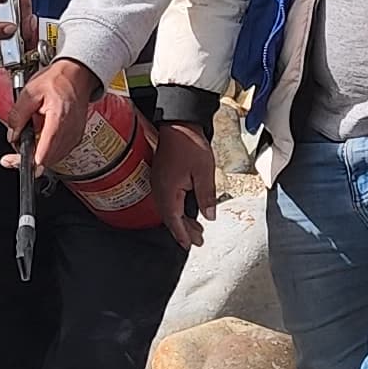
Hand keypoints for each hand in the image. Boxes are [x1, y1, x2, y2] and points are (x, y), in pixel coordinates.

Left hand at [7, 57, 101, 176]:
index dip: (28, 161)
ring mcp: (74, 137)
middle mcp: (70, 132)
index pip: (44, 152)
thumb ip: (18, 115)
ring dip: (37, 152)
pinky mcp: (75, 138)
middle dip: (28, 156)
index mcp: (58, 119)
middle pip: (46, 159)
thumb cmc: (58, 80)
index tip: (13, 161)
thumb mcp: (30, 91)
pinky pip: (58, 151)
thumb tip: (12, 135)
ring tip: (30, 132)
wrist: (78, 75)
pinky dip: (47, 147)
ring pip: (52, 158)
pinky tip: (41, 133)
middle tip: (16, 142)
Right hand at [150, 121, 216, 247]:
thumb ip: (206, 197)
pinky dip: (177, 209)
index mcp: (168, 192)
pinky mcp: (160, 176)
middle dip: (184, 230)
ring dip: (181, 220)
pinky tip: (185, 209)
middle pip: (170, 217)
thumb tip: (209, 216)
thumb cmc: (190, 144)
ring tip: (195, 229)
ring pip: (169, 209)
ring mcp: (158, 183)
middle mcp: (159, 190)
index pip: (174, 220)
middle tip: (198, 240)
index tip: (190, 245)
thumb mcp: (204, 172)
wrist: (178, 122)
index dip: (183, 235)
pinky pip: (167, 199)